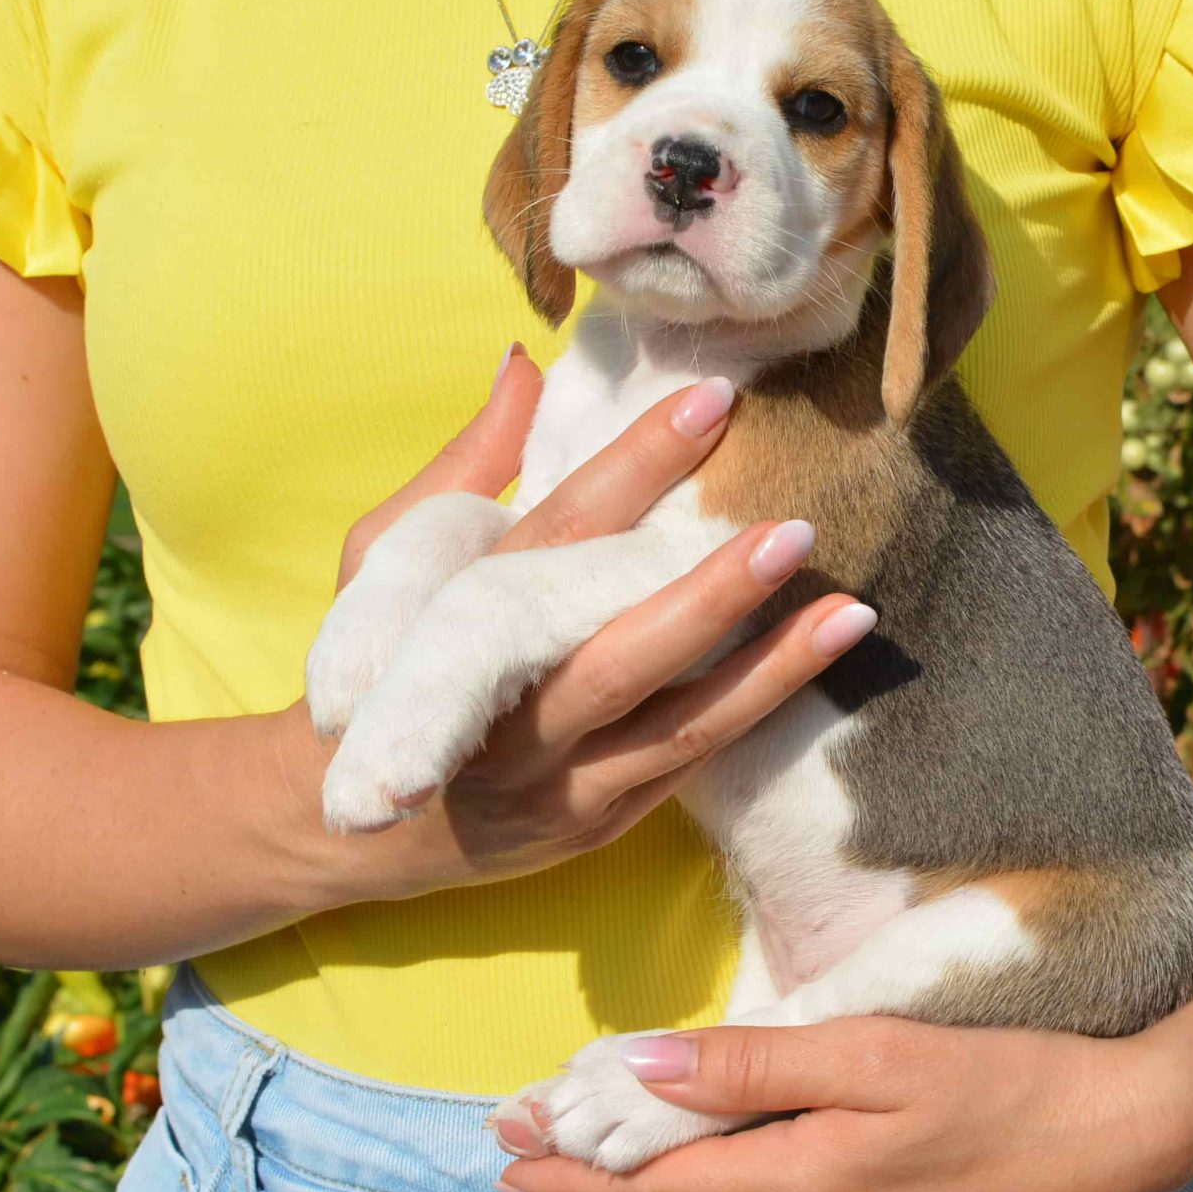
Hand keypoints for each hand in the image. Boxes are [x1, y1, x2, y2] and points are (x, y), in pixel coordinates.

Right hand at [275, 345, 875, 907]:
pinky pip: (683, 771)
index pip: (563, 531)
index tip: (715, 400)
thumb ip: (469, 465)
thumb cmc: (372, 664)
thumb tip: (524, 364)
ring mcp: (553, 780)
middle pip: (621, 647)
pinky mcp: (592, 826)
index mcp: (457, 622)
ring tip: (851, 613)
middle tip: (796, 530)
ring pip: (674, 725)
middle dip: (712, 591)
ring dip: (770, 670)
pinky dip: (748, 718)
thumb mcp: (386, 557)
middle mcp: (508, 711)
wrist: (341, 825)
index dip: (638, 464)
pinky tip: (813, 669)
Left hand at [494, 969, 1192, 1191]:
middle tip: (535, 1146)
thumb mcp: (875, 1053)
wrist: (1134, 1137)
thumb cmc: (1008, 1079)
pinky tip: (735, 1184)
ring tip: (613, 1163)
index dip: (575, 1161)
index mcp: (800, 1189)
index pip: (652, 1184)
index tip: (506, 1142)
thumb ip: (749, 1065)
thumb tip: (632, 1070)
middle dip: (601, 1182)